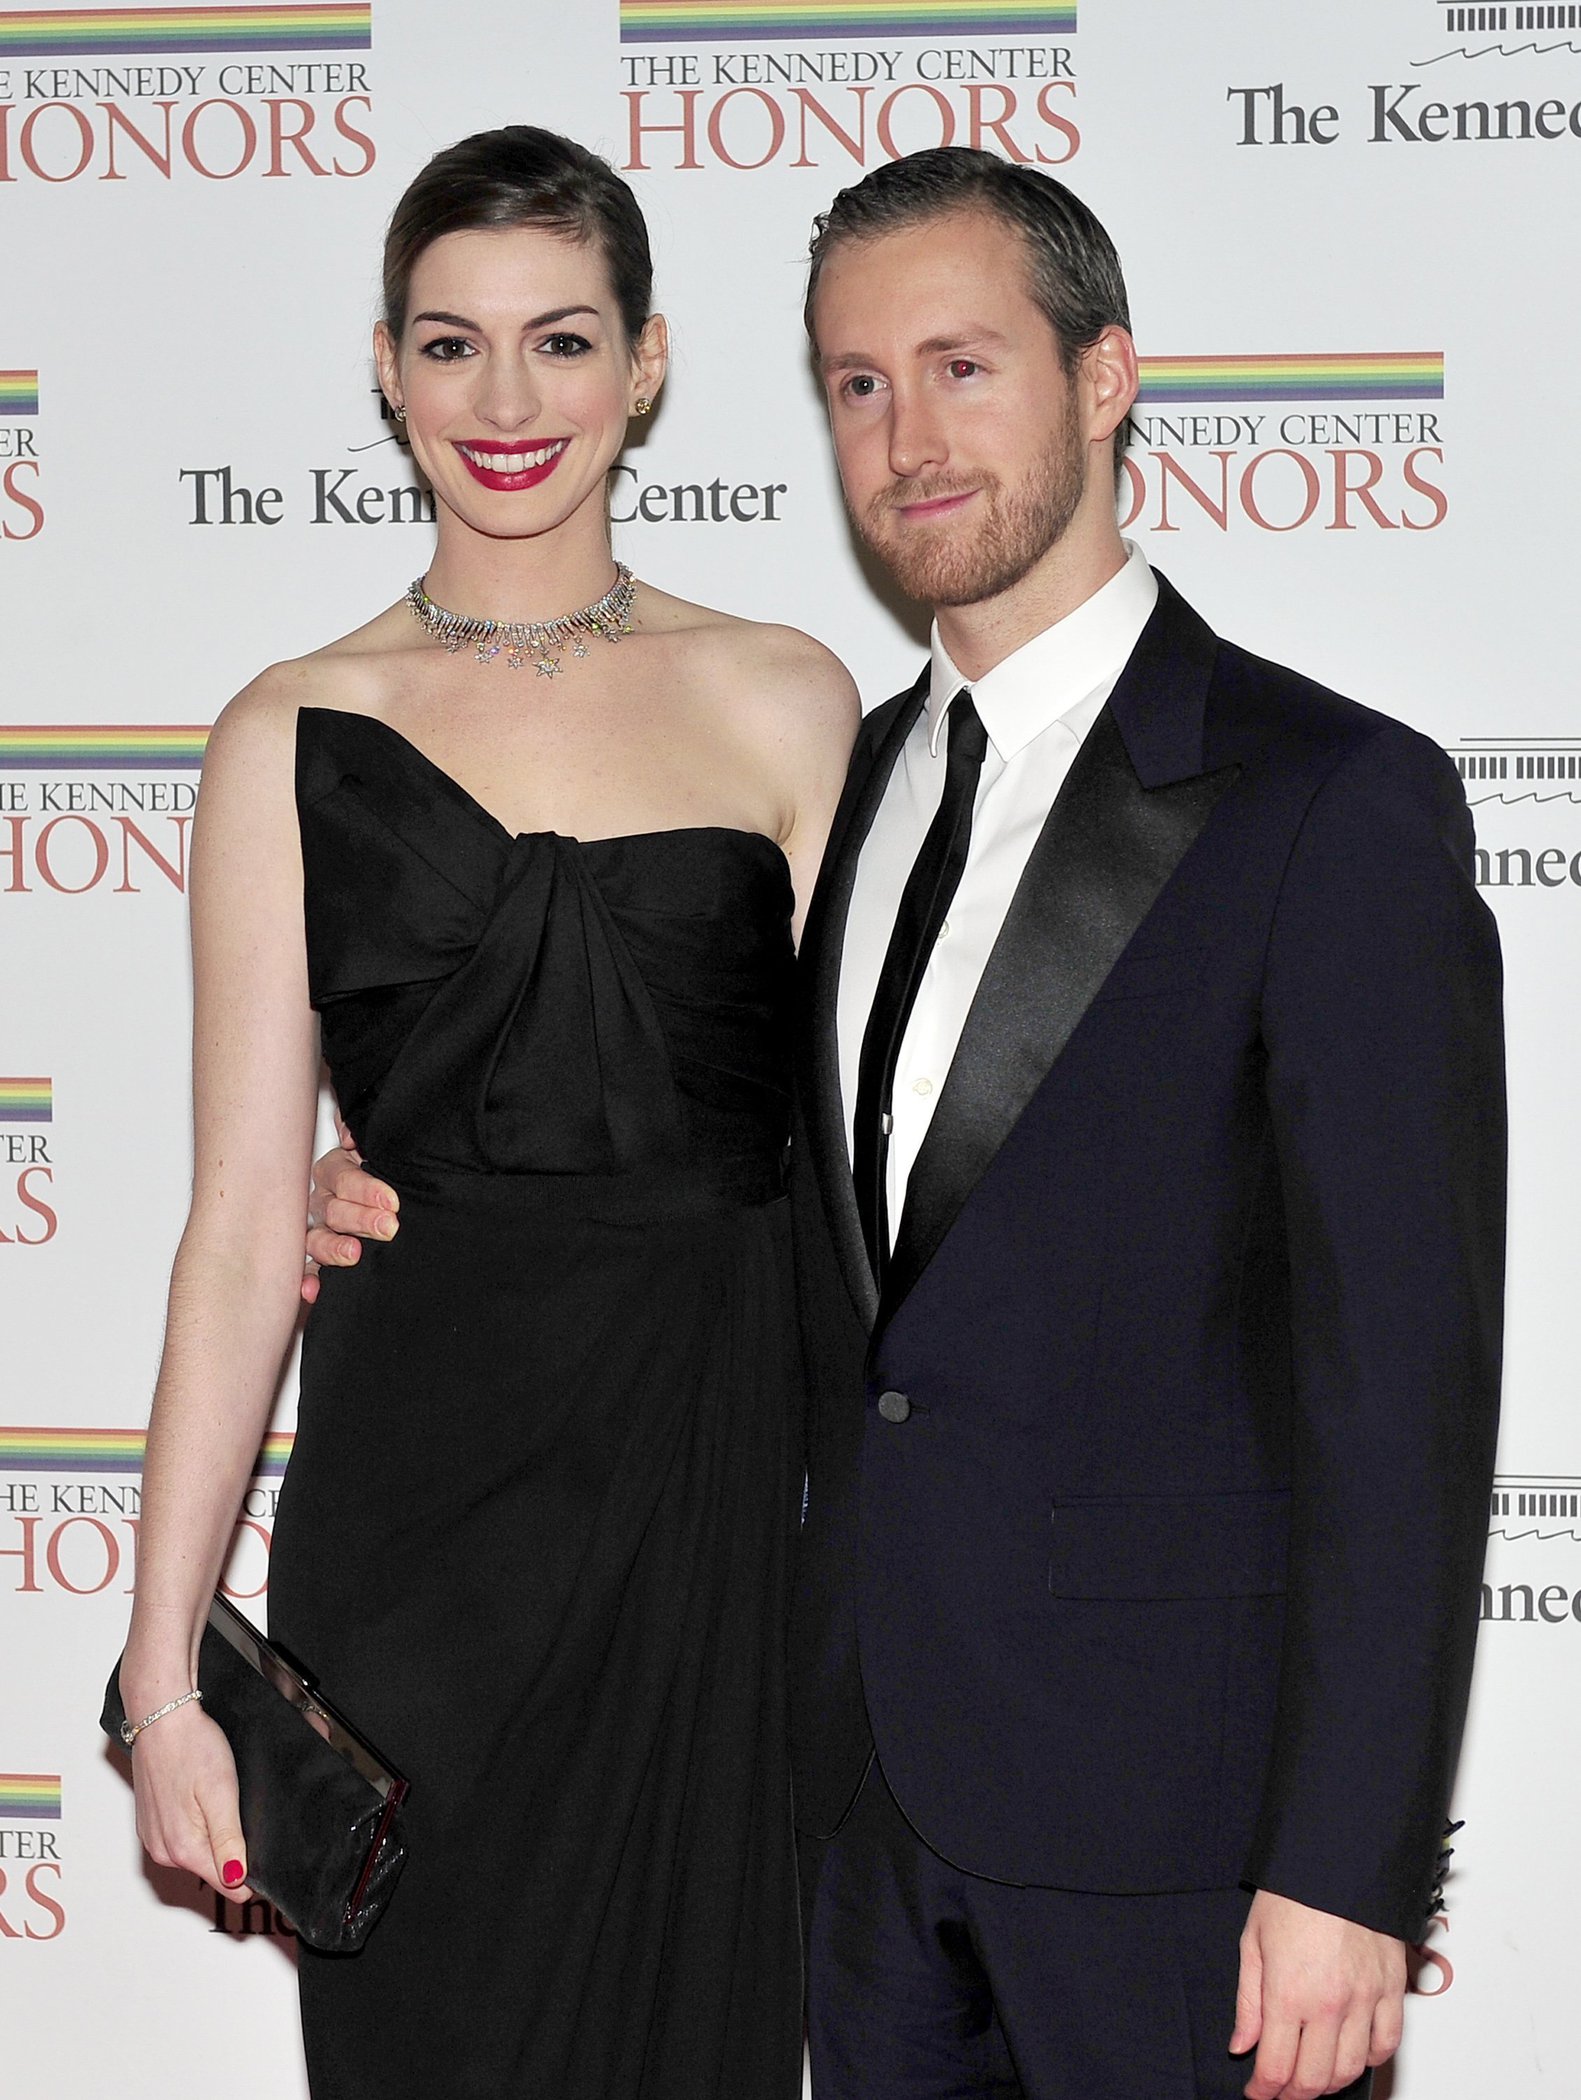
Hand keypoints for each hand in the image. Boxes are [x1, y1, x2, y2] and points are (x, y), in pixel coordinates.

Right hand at [130, 1699, 253, 1904]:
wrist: (161, 1716)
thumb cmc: (191, 1746)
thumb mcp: (221, 1793)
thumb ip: (228, 1841)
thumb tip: (237, 1880)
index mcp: (183, 1848)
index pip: (228, 1885)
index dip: (251, 1872)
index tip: (259, 1847)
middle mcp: (163, 1850)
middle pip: (213, 1870)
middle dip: (232, 1850)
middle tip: (238, 1809)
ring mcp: (154, 1838)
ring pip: (197, 1854)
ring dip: (213, 1836)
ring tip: (219, 1799)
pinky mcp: (150, 1825)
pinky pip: (181, 1838)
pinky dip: (196, 1825)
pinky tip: (201, 1798)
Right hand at [301, 1123, 398, 1304]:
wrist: (393, 1200)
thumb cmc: (382, 1168)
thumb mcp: (377, 1145)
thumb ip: (361, 1132)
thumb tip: (351, 1136)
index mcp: (335, 1170)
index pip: (343, 1177)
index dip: (365, 1189)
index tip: (391, 1201)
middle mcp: (323, 1200)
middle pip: (332, 1209)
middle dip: (360, 1218)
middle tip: (388, 1226)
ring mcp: (319, 1230)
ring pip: (317, 1239)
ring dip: (333, 1246)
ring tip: (353, 1253)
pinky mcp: (322, 1258)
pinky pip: (309, 1270)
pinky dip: (309, 1281)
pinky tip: (312, 1291)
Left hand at [1230, 1890, 1406, 2098]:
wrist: (1337, 1858)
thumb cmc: (1291, 1893)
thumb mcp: (1253, 1942)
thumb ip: (1248, 2002)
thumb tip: (1242, 2045)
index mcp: (1289, 1992)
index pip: (1276, 2067)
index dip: (1264, 2091)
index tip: (1256, 2093)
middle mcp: (1331, 2003)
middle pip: (1314, 2078)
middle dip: (1293, 2093)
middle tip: (1281, 2089)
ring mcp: (1367, 1998)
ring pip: (1352, 2069)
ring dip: (1330, 2083)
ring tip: (1313, 2077)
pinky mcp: (1394, 1988)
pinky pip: (1388, 2042)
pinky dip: (1371, 2059)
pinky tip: (1353, 2055)